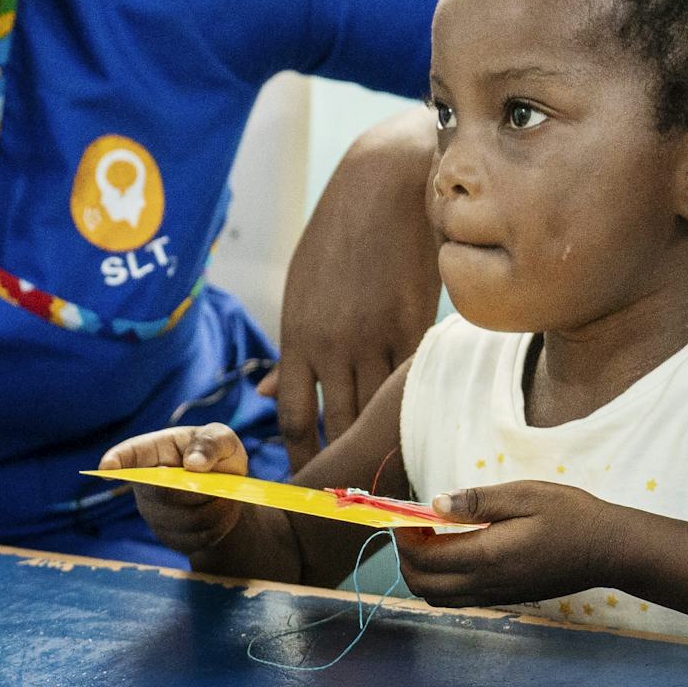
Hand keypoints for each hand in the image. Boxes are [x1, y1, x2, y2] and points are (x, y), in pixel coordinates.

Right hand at [98, 424, 248, 555]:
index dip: (116, 460)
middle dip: (196, 491)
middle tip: (218, 486)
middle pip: (162, 494)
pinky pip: (193, 539)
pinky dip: (216, 527)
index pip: (129, 454)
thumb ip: (211, 443)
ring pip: (181, 521)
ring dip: (212, 511)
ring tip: (225, 498)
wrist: (229, 493)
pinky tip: (222, 514)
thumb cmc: (219, 457)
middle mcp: (147, 483)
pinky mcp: (169, 536)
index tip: (106, 468)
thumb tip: (193, 464)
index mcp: (155, 450)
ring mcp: (154, 512)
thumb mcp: (222, 439)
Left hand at [271, 108, 439, 467]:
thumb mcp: (301, 289)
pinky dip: (415, 406)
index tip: (307, 482)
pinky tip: (421, 429)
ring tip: (389, 475)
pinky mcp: (416, 325)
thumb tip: (266, 391)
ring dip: (382, 444)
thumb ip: (290, 349)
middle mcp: (334, 343)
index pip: (296, 416)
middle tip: (351, 499)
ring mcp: (377, 336)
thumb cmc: (337, 237)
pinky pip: (414, 381)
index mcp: (298, 334)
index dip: (301, 457)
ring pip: (378, 410)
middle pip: (338, 425)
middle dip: (342, 464)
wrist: (383, 187)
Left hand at [395, 482, 628, 607]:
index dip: (403, 535)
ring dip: (422, 570)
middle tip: (413, 523)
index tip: (404, 511)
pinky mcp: (505, 598)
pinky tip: (456, 549)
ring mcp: (495, 595)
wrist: (608, 550)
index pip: (423, 557)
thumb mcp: (523, 495)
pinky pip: (458, 598)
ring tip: (431, 536)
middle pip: (422, 584)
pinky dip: (442, 579)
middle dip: (406, 555)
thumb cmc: (569, 515)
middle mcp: (486, 584)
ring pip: (438, 597)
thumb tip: (435, 504)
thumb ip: (476, 501)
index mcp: (487, 557)